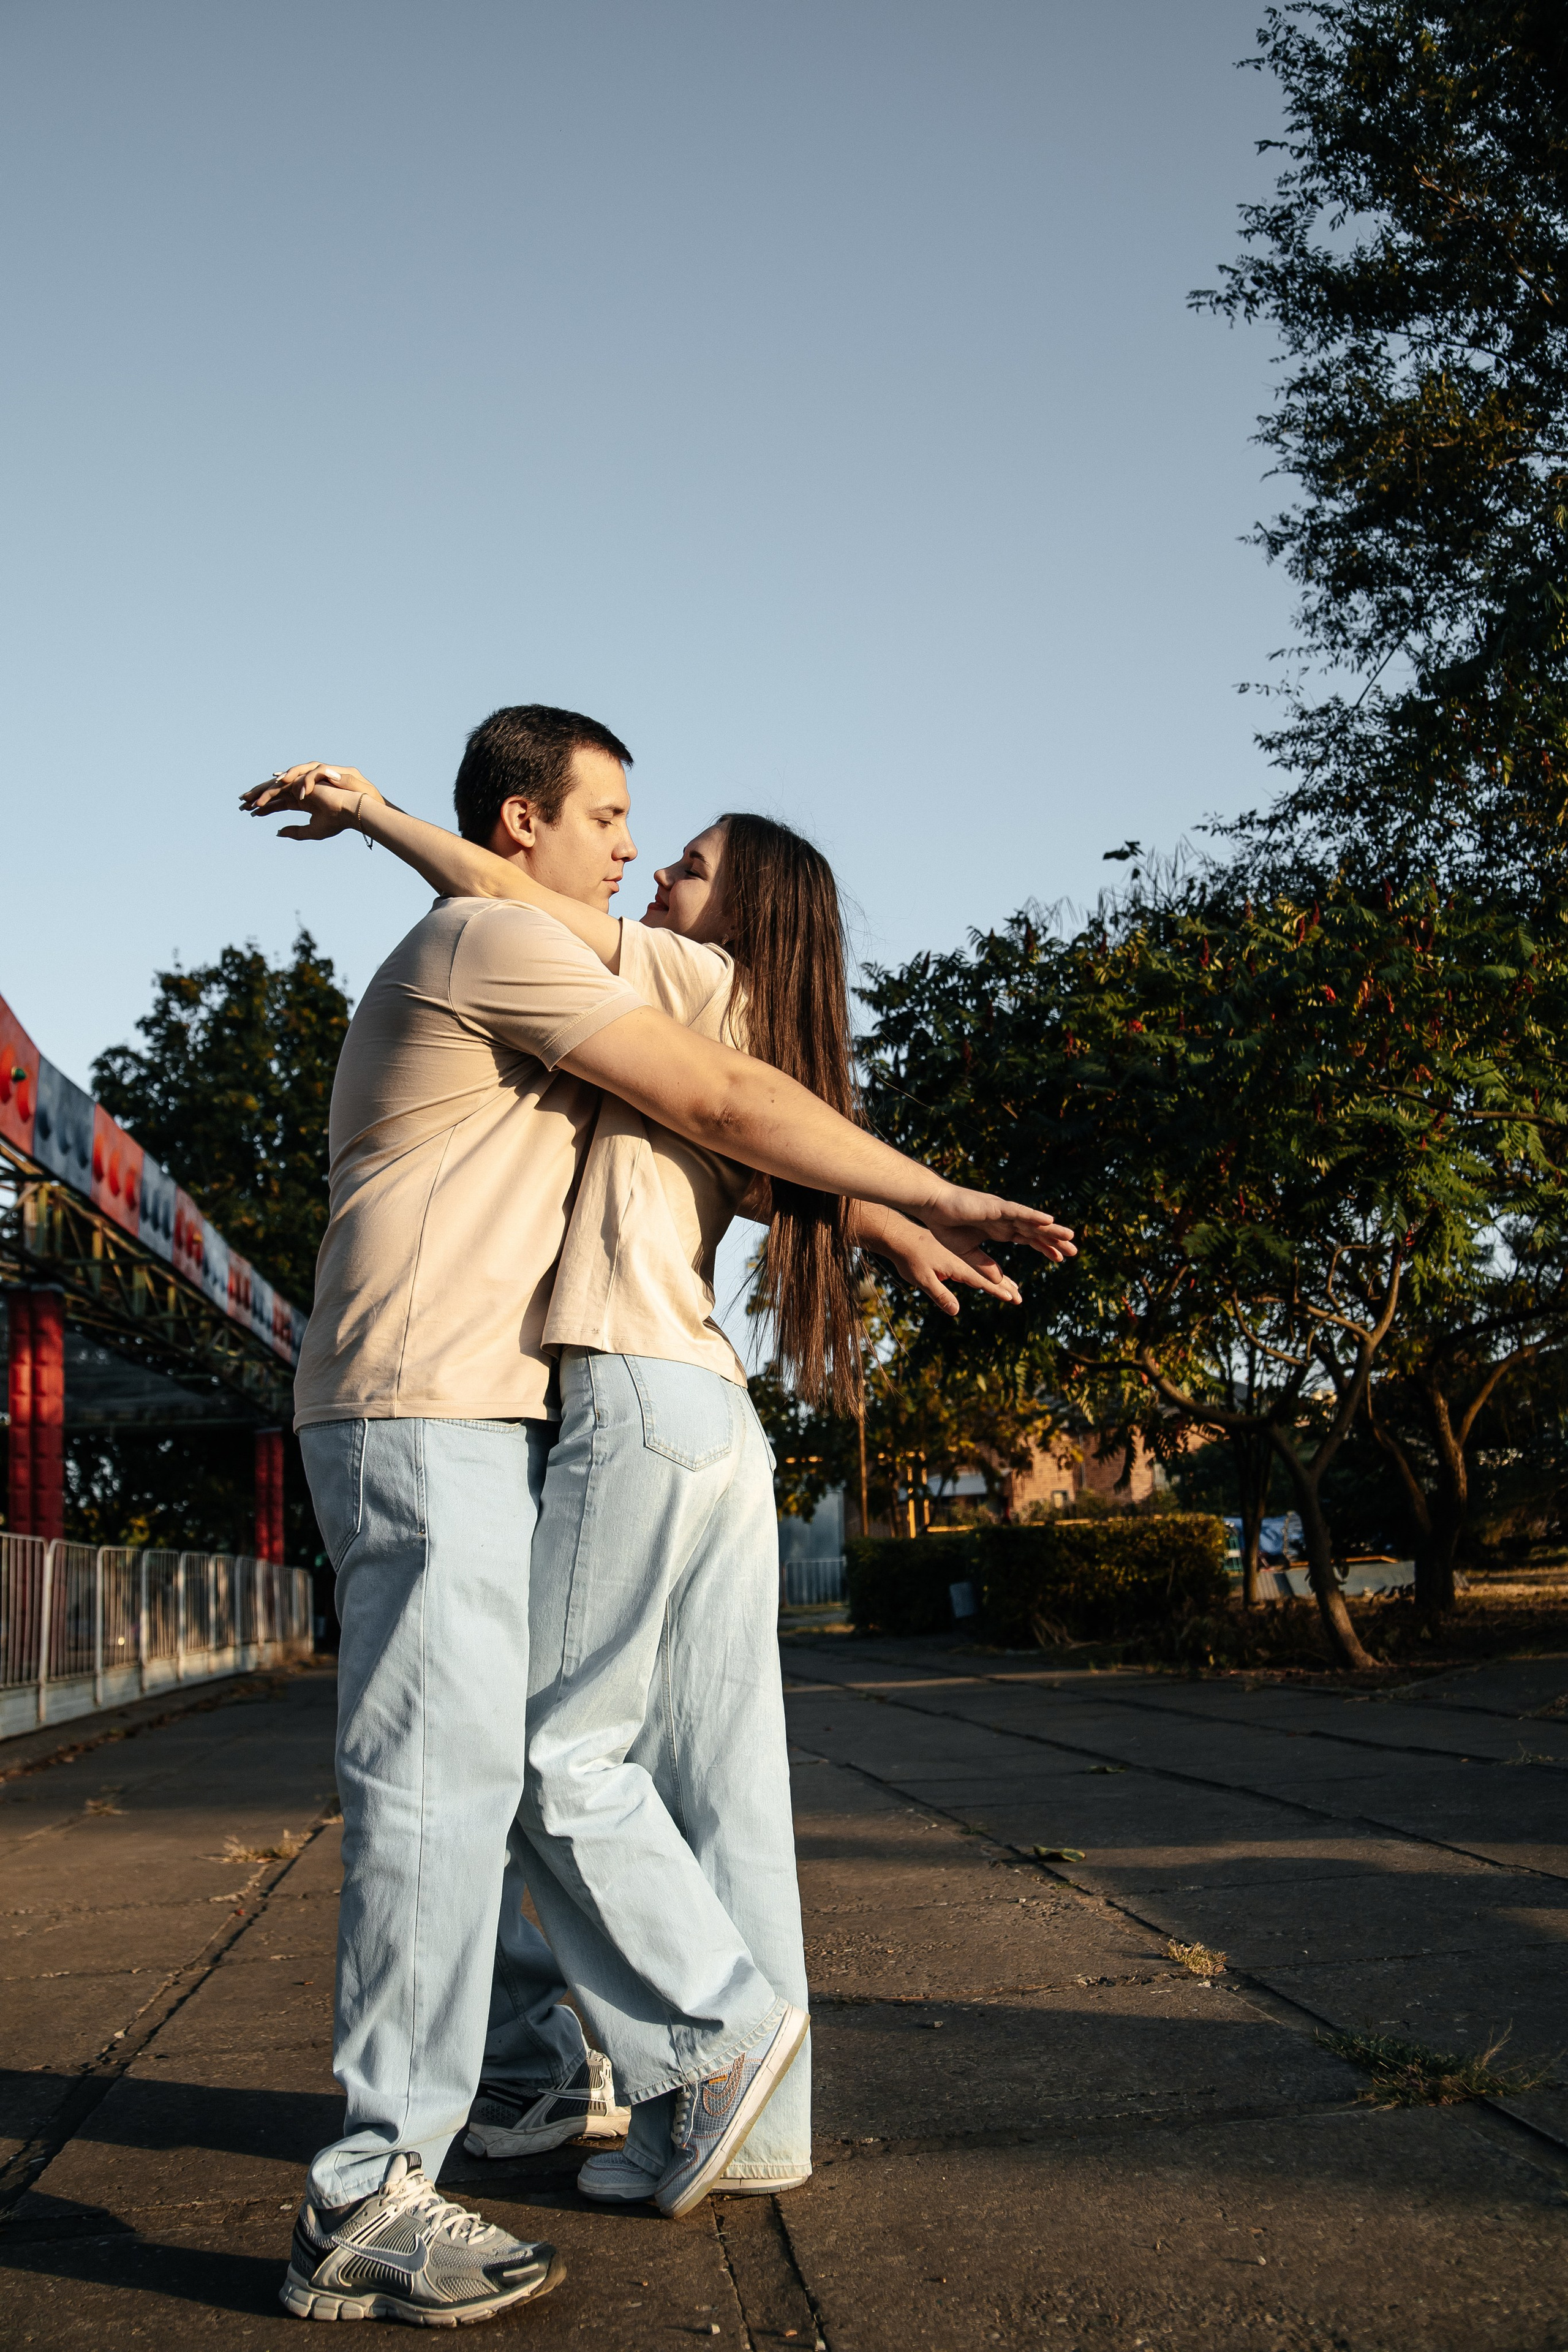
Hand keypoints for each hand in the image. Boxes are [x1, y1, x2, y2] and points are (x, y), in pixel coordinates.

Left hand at [240, 764, 384, 839]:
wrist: (348, 812)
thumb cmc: (335, 822)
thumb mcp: (311, 831)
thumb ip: (295, 832)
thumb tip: (277, 832)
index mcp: (303, 802)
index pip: (279, 803)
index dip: (265, 808)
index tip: (251, 813)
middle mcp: (300, 792)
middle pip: (274, 794)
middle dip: (257, 799)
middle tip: (241, 805)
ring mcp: (300, 786)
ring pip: (275, 789)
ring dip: (259, 796)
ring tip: (246, 804)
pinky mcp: (301, 782)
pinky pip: (281, 788)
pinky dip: (269, 795)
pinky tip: (259, 805)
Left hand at [876, 1222, 1022, 1317]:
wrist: (899, 1235)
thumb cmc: (909, 1258)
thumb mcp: (922, 1279)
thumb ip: (939, 1294)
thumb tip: (956, 1311)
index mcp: (957, 1265)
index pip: (982, 1281)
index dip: (998, 1291)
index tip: (1014, 1298)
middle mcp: (960, 1260)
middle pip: (987, 1276)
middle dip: (1004, 1287)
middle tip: (1020, 1298)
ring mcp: (957, 1257)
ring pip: (982, 1270)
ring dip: (998, 1279)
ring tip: (1012, 1287)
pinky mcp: (950, 1255)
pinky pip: (974, 1265)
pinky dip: (985, 1272)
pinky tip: (987, 1277)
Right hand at [923, 1188, 1076, 1263]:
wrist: (931, 1206)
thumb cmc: (945, 1224)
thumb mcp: (967, 1252)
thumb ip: (984, 1265)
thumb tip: (999, 1281)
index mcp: (999, 1229)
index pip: (1028, 1239)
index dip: (1044, 1248)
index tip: (1059, 1259)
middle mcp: (1005, 1219)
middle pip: (1035, 1231)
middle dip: (1054, 1241)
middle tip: (1074, 1252)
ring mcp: (1001, 1212)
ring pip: (1032, 1222)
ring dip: (1051, 1229)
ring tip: (1070, 1236)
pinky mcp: (995, 1207)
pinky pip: (1018, 1212)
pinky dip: (1033, 1216)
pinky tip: (1049, 1221)